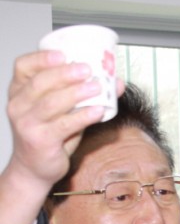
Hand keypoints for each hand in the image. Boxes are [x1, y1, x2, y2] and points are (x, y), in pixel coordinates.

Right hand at [0, 50, 109, 223]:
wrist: (34, 168)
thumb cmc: (49, 135)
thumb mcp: (62, 111)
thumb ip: (83, 96)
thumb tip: (115, 82)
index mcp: (20, 92)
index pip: (23, 67)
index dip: (42, 58)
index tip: (63, 54)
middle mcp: (19, 105)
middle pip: (40, 83)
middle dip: (65, 73)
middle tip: (87, 69)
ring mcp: (27, 124)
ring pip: (52, 103)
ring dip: (76, 93)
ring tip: (97, 87)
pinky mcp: (41, 141)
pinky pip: (64, 125)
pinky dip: (83, 116)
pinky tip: (98, 110)